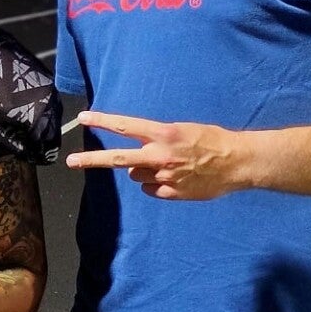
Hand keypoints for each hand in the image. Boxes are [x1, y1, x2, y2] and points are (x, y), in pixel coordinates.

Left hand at [64, 111, 246, 199]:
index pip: (125, 126)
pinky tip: (175, 178)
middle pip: (117, 158)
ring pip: (136, 175)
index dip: (103, 121)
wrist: (239, 162)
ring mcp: (164, 177)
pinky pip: (150, 189)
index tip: (84, 118)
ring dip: (143, 170)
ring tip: (168, 165)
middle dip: (91, 160)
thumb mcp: (184, 130)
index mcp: (163, 134)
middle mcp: (159, 155)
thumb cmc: (213, 140)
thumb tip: (138, 154)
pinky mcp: (171, 193)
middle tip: (70, 161)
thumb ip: (158, 139)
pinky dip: (156, 184)